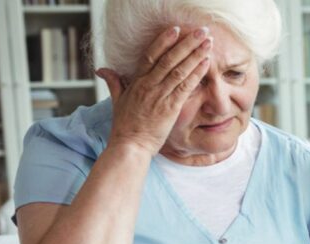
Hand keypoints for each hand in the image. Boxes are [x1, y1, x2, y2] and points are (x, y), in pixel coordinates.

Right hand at [95, 26, 212, 155]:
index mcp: (136, 82)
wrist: (130, 146)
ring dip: (195, 55)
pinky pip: (185, 87)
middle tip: (200, 31)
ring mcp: (159, 96)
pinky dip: (196, 74)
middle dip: (186, 43)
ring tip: (208, 43)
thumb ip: (114, 82)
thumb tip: (102, 70)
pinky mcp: (170, 108)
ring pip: (179, 70)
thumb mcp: (117, 101)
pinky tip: (206, 64)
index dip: (163, 41)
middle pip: (169, 59)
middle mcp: (148, 86)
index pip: (150, 56)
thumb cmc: (125, 126)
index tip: (175, 29)